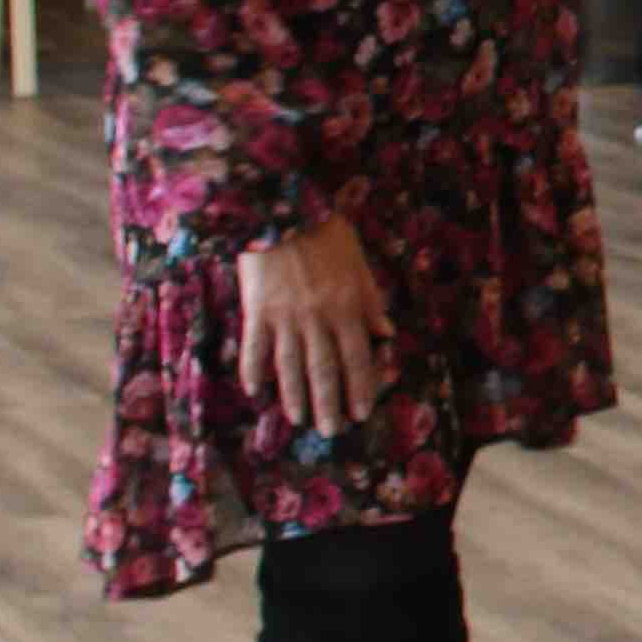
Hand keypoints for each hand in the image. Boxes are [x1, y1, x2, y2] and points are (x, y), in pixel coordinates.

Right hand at [235, 213, 390, 435]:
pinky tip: (256, 393)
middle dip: (329, 404)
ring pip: (291, 366)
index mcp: (347, 307)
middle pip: (324, 370)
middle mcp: (318, 318)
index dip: (361, 388)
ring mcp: (285, 317)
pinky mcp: (256, 311)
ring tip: (300, 420)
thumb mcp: (359, 263)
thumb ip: (371, 300)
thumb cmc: (324, 233)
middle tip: (332, 432)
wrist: (280, 209)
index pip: (357, 357)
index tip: (361, 413)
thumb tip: (387, 335)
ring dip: (295, 396)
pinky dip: (254, 372)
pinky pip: (254, 349)